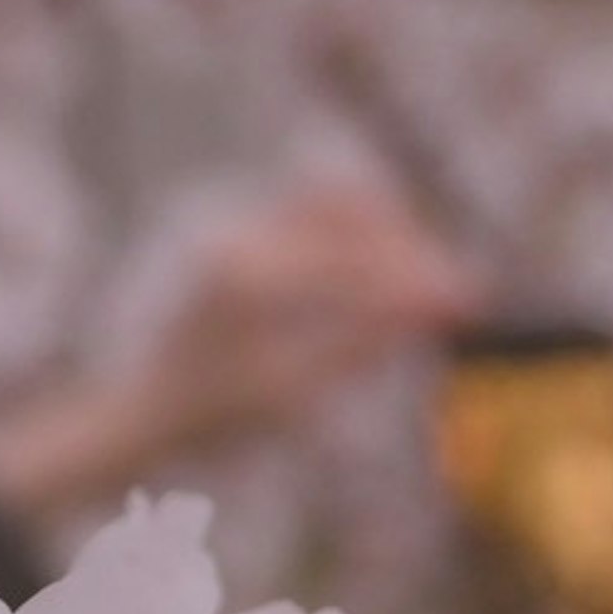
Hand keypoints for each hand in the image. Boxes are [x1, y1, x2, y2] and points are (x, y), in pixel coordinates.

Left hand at [0, 177, 477, 518]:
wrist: (142, 408)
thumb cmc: (212, 417)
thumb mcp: (291, 393)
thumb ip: (360, 345)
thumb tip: (433, 309)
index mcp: (246, 281)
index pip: (356, 265)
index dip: (421, 282)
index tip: (470, 302)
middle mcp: (237, 235)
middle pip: (350, 214)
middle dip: (411, 250)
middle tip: (459, 294)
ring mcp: (232, 221)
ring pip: (333, 197)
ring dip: (386, 230)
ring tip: (422, 282)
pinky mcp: (237, 224)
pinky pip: (311, 206)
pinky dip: (355, 230)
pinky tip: (382, 271)